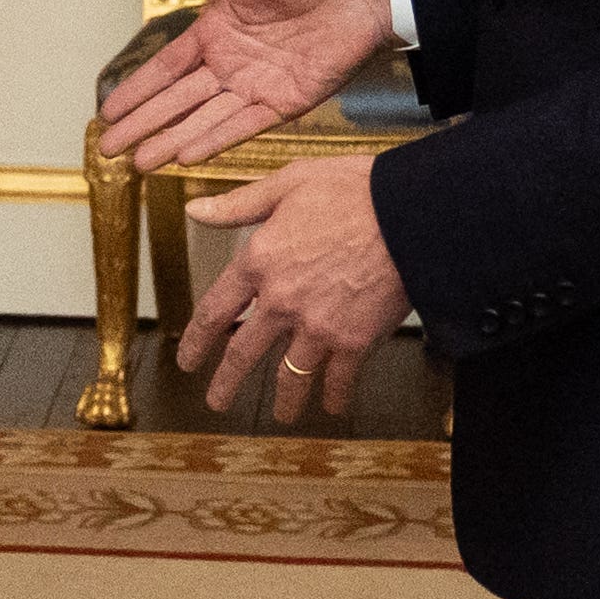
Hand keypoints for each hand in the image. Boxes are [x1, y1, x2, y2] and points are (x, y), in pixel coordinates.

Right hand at [98, 0, 387, 173]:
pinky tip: (186, 156)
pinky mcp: (285, 102)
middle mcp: (230, 64)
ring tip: (138, 164)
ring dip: (171, 140)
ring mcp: (256, 86)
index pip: (166, 68)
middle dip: (142, 125)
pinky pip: (244, 126)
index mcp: (216, 31)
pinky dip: (215, 140)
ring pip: (203, 120)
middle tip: (107, 149)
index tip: (107, 112)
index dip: (137, 90)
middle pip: (176, 101)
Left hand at [172, 157, 409, 427]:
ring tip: (280, 416)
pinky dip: (333, 396)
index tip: (188, 359)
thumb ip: (239, 205)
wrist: (411, 214)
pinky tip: (331, 405)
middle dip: (226, 384)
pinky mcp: (354, 341)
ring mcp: (317, 327)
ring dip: (283, 401)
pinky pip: (338, 379)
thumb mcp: (290, 182)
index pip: (215, 311)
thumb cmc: (354, 191)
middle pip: (242, 355)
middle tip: (217, 402)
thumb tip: (195, 210)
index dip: (197, 341)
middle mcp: (281, 301)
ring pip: (290, 377)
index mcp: (259, 261)